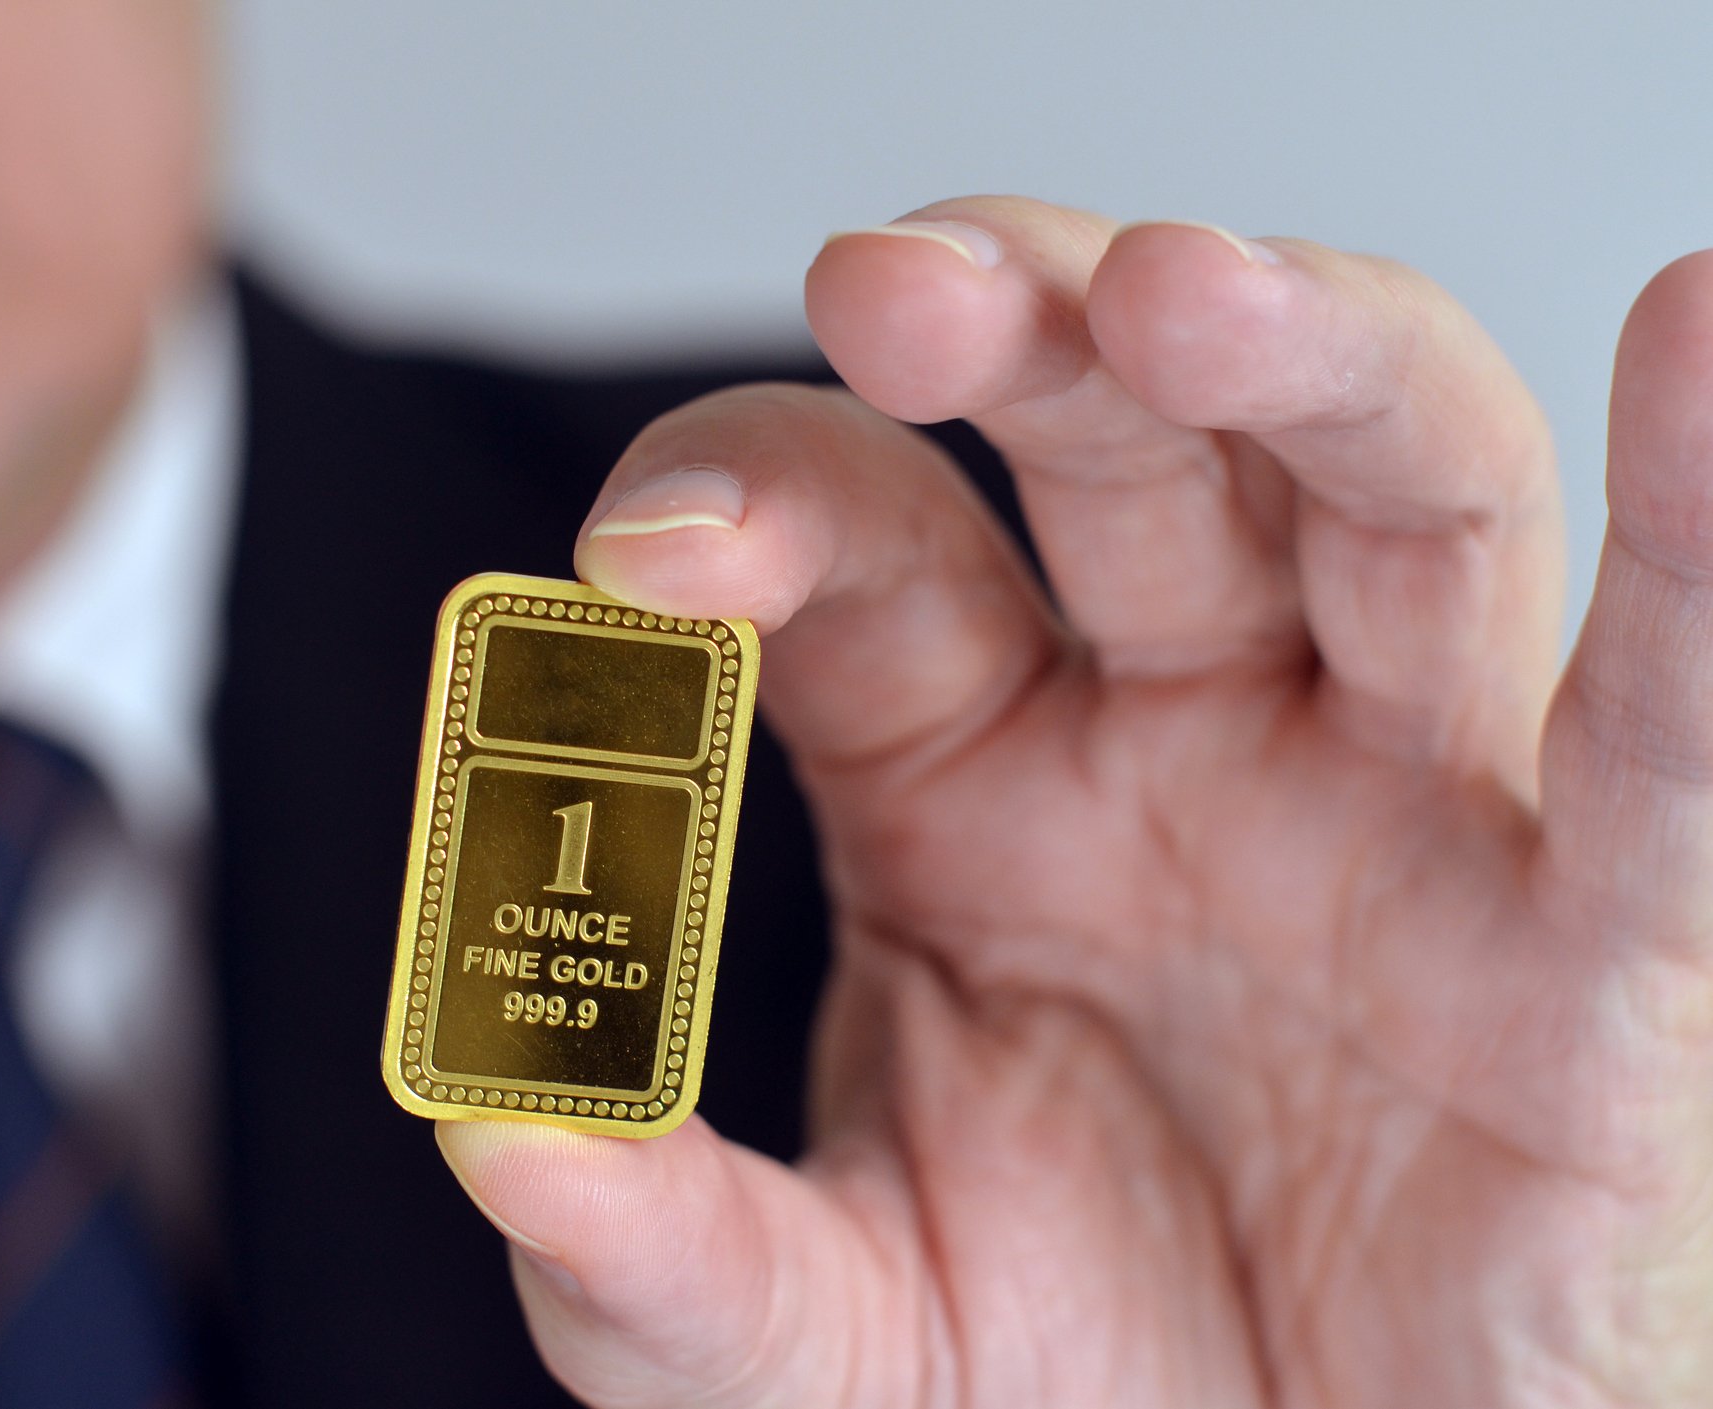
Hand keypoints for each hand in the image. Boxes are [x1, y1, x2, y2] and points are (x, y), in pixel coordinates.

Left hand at [435, 197, 1712, 1405]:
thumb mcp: (824, 1350)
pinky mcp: (1590, 963)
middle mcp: (1176, 747)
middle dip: (1021, 330)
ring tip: (1180, 295)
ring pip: (1389, 500)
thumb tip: (505, 1140)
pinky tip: (1692, 346)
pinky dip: (1696, 547)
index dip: (753, 503)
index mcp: (962, 785)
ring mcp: (1387, 820)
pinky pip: (1657, 741)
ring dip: (1299, 363)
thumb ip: (667, 1263)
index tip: (646, 561)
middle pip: (1124, 445)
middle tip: (895, 295)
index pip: (858, 547)